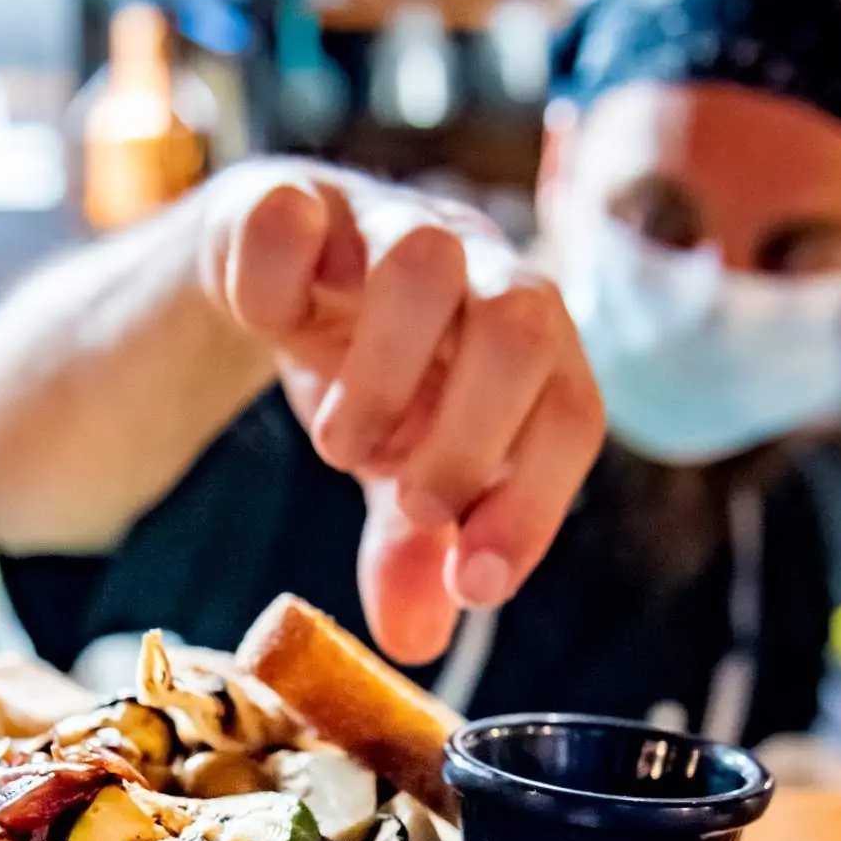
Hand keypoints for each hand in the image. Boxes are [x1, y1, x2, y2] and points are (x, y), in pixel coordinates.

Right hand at [200, 161, 603, 663]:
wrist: (275, 276)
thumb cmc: (369, 379)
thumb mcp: (397, 475)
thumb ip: (413, 553)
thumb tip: (417, 644)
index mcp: (528, 340)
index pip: (572, 412)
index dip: (535, 506)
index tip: (474, 585)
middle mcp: (478, 266)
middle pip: (522, 323)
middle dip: (467, 441)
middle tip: (406, 502)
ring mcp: (388, 221)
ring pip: (421, 261)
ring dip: (376, 384)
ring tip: (341, 443)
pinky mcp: (296, 197)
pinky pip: (291, 221)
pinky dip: (274, 293)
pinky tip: (267, 333)